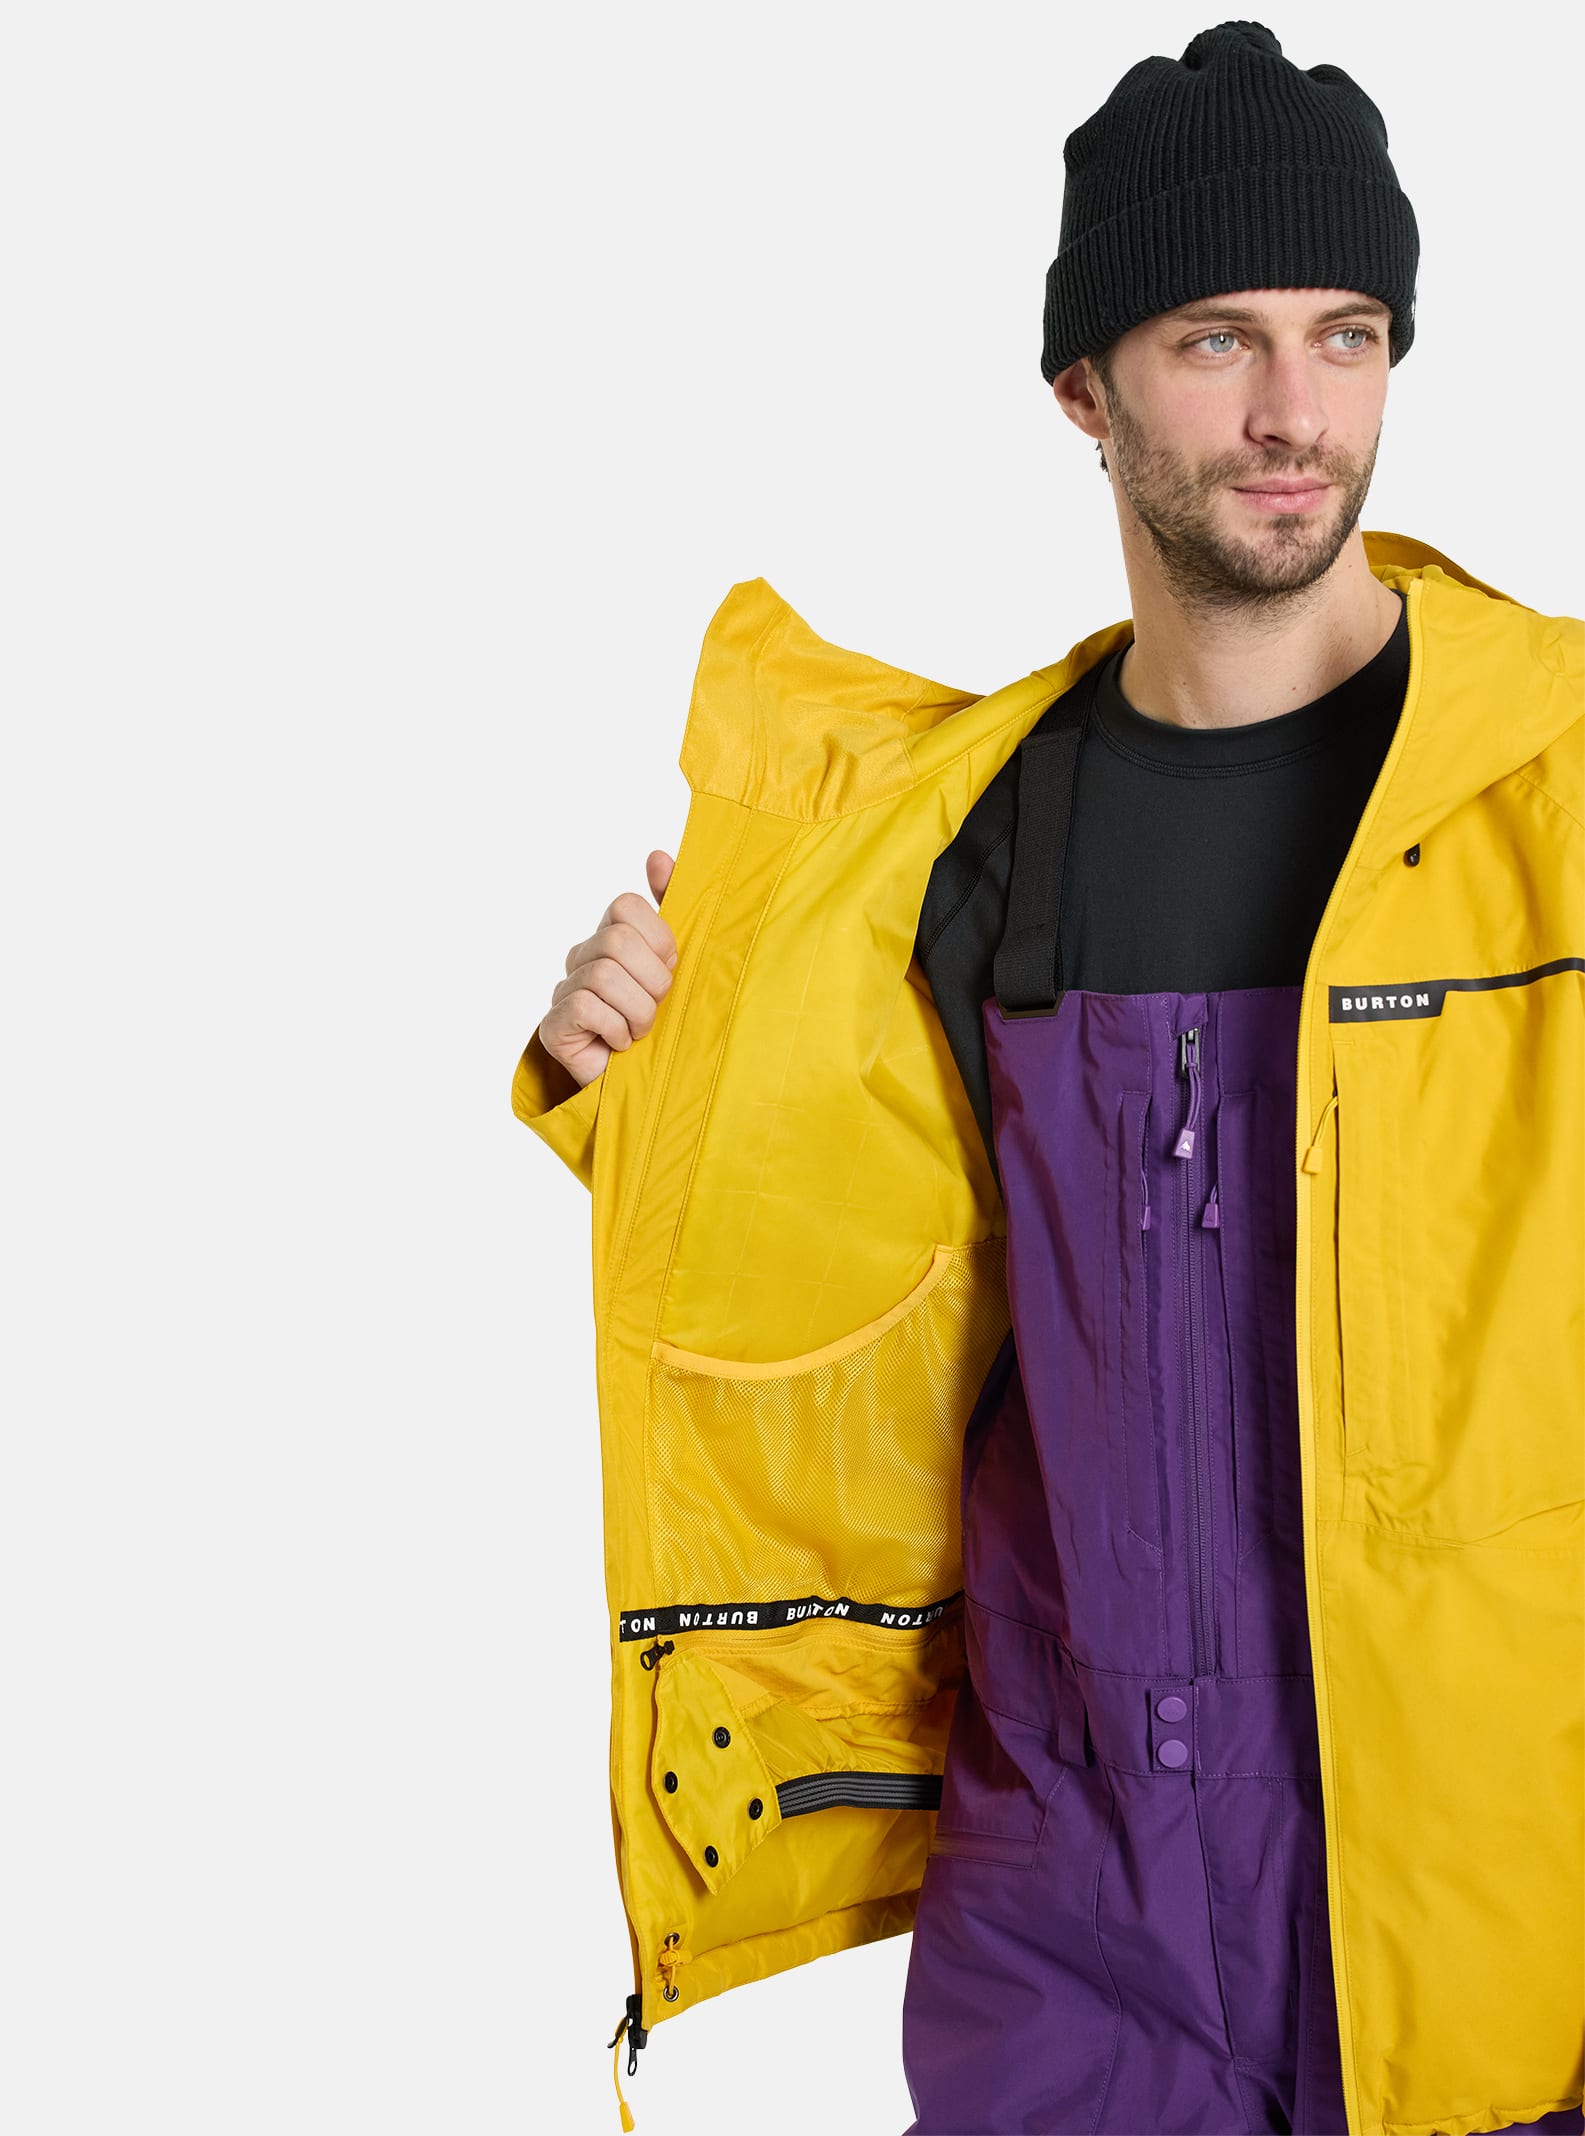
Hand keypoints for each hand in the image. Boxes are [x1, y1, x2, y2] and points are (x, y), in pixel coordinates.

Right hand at [537, 850, 677, 1088]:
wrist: (649, 1085)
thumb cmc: (666, 1021)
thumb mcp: (679, 961)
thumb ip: (672, 904)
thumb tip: (657, 856)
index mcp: (612, 935)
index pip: (627, 907)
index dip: (659, 939)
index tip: (670, 969)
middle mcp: (583, 957)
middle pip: (618, 941)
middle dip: (653, 981)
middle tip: (656, 1007)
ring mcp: (564, 990)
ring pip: (605, 976)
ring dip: (638, 1012)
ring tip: (639, 1030)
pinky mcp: (553, 1026)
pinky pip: (587, 1006)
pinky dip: (615, 1029)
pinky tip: (618, 1044)